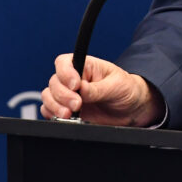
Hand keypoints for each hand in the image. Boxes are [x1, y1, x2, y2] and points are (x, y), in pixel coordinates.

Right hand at [40, 54, 164, 126]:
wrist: (132, 109)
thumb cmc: (127, 90)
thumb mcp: (117, 86)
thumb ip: (98, 89)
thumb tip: (81, 90)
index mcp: (86, 66)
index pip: (65, 62)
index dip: (65, 73)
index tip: (76, 86)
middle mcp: (74, 79)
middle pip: (54, 81)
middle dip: (63, 95)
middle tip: (77, 105)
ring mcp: (69, 95)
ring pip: (49, 96)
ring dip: (55, 106)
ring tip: (69, 114)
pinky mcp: (67, 110)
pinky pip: (49, 110)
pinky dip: (52, 114)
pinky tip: (64, 118)